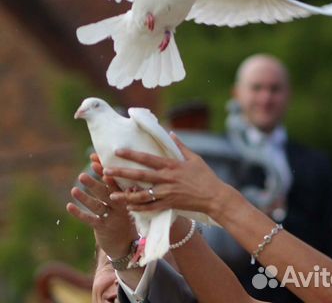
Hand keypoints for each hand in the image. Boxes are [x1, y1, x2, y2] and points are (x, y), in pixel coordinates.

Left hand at [66, 163, 137, 258]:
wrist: (126, 243)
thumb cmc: (120, 212)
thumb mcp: (120, 197)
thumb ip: (108, 180)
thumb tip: (94, 159)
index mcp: (126, 195)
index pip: (115, 181)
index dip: (104, 171)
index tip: (94, 161)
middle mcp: (121, 206)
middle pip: (106, 193)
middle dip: (94, 184)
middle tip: (82, 176)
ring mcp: (112, 218)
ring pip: (97, 206)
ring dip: (85, 199)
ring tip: (74, 190)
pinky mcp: (103, 228)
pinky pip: (90, 220)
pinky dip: (79, 213)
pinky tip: (69, 206)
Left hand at [104, 133, 227, 217]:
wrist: (215, 197)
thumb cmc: (205, 176)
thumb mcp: (194, 158)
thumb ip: (180, 146)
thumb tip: (170, 133)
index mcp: (172, 165)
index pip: (148, 158)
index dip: (132, 154)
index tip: (118, 151)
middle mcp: (167, 179)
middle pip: (140, 176)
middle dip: (122, 173)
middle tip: (106, 171)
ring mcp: (167, 193)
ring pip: (142, 195)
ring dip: (126, 195)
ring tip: (111, 194)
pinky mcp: (169, 205)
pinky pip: (151, 208)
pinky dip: (139, 208)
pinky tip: (128, 207)